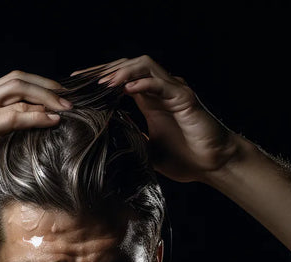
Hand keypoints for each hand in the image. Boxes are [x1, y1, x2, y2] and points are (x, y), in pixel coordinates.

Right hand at [0, 71, 71, 203]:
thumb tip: (24, 156)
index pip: (13, 85)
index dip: (39, 89)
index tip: (60, 101)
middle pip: (18, 80)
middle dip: (48, 87)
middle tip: (70, 101)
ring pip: (17, 91)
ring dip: (47, 98)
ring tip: (67, 109)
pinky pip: (12, 116)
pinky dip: (35, 117)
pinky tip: (52, 121)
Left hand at [73, 56, 239, 182]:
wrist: (213, 165)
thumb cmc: (186, 158)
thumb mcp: (149, 150)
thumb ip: (132, 140)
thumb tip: (108, 141)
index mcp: (150, 102)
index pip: (120, 81)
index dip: (99, 79)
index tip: (77, 86)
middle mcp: (160, 92)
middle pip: (127, 67)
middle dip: (102, 70)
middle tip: (80, 78)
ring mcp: (173, 92)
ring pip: (144, 67)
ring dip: (121, 72)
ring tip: (101, 83)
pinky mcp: (184, 98)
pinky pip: (161, 84)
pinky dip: (143, 83)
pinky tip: (126, 88)